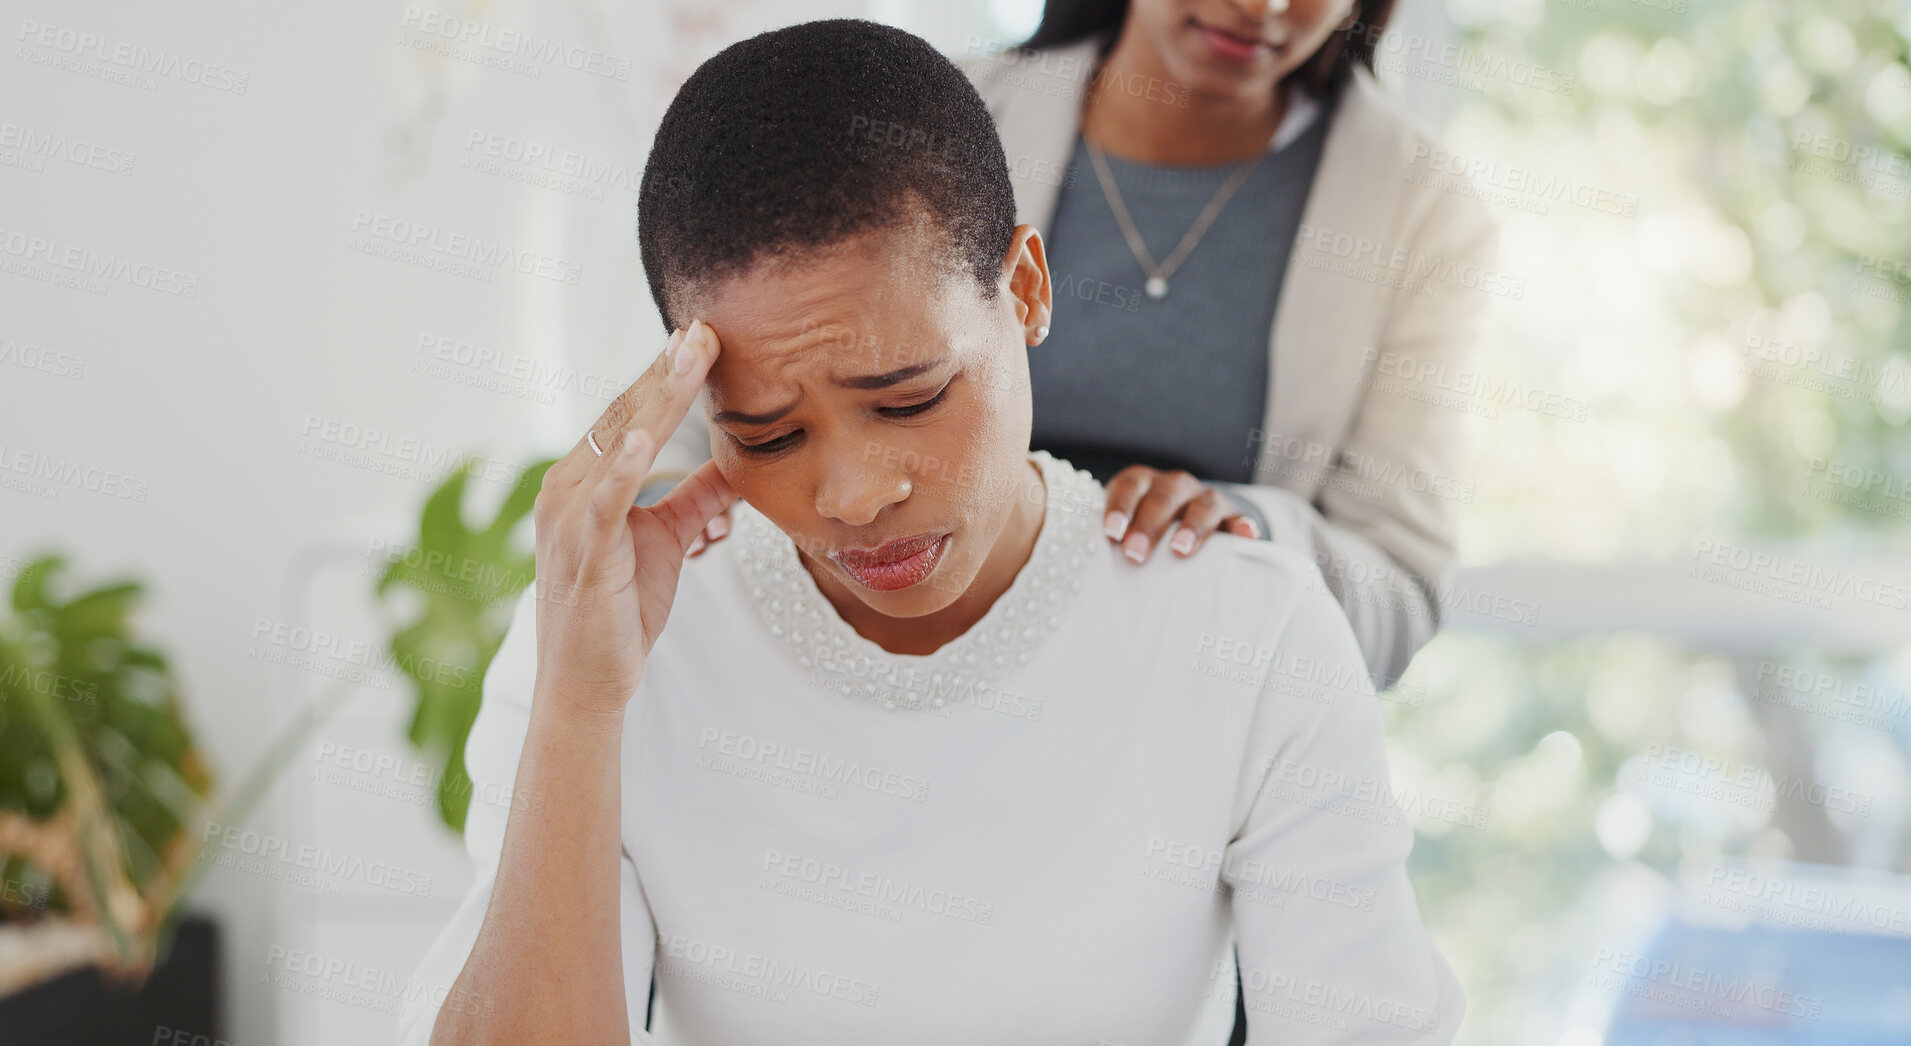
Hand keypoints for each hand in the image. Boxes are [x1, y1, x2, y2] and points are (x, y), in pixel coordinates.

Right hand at [530, 320, 736, 720]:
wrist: (589, 682)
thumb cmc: (620, 610)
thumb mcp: (668, 541)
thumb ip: (694, 498)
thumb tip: (733, 463)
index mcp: (584, 481)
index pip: (629, 415)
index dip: (667, 376)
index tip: (702, 336)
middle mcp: (567, 489)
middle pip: (623, 417)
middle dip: (665, 371)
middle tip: (703, 326)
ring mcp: (570, 520)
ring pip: (618, 445)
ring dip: (656, 399)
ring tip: (688, 356)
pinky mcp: (584, 554)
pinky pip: (606, 503)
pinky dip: (624, 467)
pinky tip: (645, 436)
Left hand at [1101, 466, 1258, 564]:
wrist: (1182, 526)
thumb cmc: (1141, 536)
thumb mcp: (1123, 532)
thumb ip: (1108, 543)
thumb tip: (1081, 577)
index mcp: (1142, 484)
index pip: (1130, 487)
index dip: (1120, 507)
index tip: (1110, 533)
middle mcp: (1174, 486)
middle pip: (1164, 497)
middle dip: (1148, 525)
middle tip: (1135, 553)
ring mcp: (1204, 500)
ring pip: (1203, 504)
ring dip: (1192, 526)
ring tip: (1180, 550)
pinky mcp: (1231, 518)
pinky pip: (1239, 520)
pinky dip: (1242, 526)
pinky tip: (1245, 537)